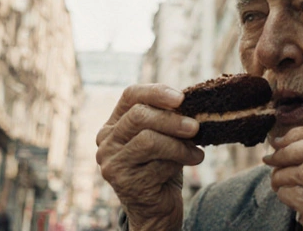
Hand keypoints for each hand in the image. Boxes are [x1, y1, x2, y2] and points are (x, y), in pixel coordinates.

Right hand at [95, 84, 203, 230]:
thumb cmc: (160, 169)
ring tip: (196, 149)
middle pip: (138, 116)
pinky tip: (192, 161)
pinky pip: (158, 165)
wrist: (155, 210)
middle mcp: (106, 142)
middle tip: (195, 126)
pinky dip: (180, 162)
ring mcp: (112, 163)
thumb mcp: (161, 139)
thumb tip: (188, 104)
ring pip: (148, 140)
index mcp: (113, 125)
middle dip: (171, 119)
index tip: (181, 97)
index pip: (130, 96)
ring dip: (178, 144)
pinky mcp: (124, 182)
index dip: (156, 92)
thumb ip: (165, 121)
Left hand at [264, 125, 302, 230]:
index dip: (301, 133)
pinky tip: (285, 197)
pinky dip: (283, 193)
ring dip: (281, 174)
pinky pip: (295, 194)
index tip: (281, 140)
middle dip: (287, 150)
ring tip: (277, 182)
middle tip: (271, 159)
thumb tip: (285, 141)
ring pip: (302, 171)